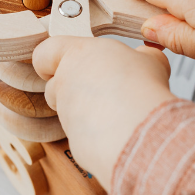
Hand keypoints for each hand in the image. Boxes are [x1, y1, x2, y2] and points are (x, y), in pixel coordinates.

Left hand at [32, 36, 175, 189]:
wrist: (138, 129)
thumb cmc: (141, 87)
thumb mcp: (150, 59)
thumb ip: (140, 56)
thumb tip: (145, 57)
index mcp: (76, 55)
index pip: (44, 53)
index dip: (51, 60)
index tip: (67, 64)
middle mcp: (64, 84)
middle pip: (54, 86)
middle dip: (73, 90)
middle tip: (101, 91)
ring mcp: (66, 114)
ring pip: (68, 113)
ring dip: (86, 113)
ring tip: (118, 114)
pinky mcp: (73, 141)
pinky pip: (82, 136)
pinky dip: (97, 135)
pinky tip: (120, 133)